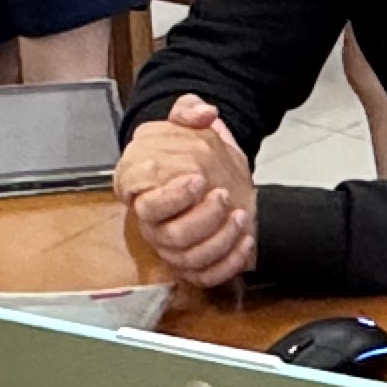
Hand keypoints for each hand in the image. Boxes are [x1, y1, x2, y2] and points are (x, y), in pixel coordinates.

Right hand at [114, 96, 257, 286]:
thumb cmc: (200, 158)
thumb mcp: (194, 127)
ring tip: (240, 214)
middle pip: (166, 234)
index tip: (197, 177)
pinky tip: (245, 239)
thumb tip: (202, 111)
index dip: (168, 195)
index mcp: (143, 190)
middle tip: (222, 195)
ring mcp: (172, 247)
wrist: (222, 179)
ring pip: (187, 257)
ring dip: (219, 237)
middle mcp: (154, 223)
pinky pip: (206, 275)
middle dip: (199, 217)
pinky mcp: (194, 265)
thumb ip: (189, 111)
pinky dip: (229, 260)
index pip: (141, 201)